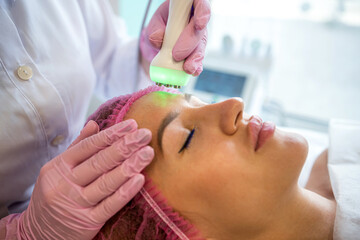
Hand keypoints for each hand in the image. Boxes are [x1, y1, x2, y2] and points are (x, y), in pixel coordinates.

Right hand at [19, 119, 153, 239]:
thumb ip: (78, 147)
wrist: (38, 233)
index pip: (88, 146)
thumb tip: (95, 124)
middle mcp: (66, 184)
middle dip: (125, 146)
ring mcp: (76, 204)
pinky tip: (139, 179)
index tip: (132, 125)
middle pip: (99, 162)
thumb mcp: (58, 169)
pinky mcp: (87, 222)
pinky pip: (109, 206)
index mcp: (59, 167)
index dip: (111, 135)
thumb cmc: (53, 194)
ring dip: (129, 166)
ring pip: (106, 183)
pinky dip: (125, 192)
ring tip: (147, 153)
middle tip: (146, 135)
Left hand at [140, 0, 210, 75]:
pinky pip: (199, 60)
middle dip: (190, 44)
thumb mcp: (155, 23)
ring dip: (194, 59)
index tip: (198, 24)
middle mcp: (198, 23)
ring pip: (200, 48)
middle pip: (200, 31)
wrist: (162, 36)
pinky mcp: (197, 53)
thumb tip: (158, 39)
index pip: (201, 6)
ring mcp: (199, 39)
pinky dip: (195, 67)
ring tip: (187, 68)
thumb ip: (155, 29)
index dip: (202, 14)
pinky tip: (192, 72)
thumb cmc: (162, 24)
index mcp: (191, 8)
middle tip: (177, 55)